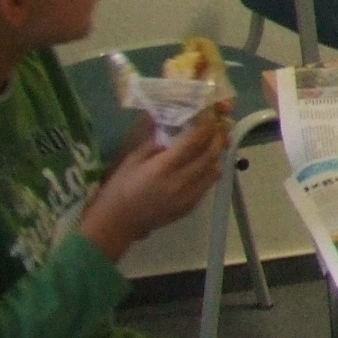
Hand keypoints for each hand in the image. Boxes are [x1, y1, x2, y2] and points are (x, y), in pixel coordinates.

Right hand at [78, 110, 228, 264]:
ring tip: (213, 144)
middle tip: (219, 126)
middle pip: (210, 154)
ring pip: (215, 170)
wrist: (118, 223)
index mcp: (163, 168)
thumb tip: (173, 126)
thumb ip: (155, 142)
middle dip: (218, 137)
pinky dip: (210, 170)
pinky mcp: (192, 206)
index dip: (205, 126)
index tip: (209, 115)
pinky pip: (209, 184)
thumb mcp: (133, 159)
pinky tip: (203, 164)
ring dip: (217, 154)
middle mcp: (181, 181)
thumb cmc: (120, 188)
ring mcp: (189, 196)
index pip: (194, 141)